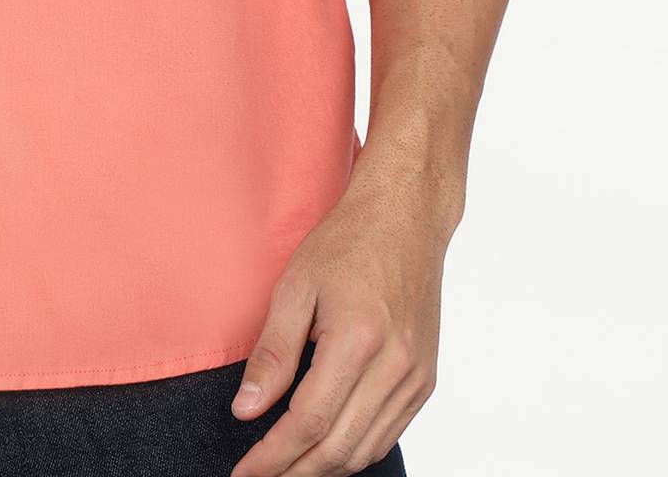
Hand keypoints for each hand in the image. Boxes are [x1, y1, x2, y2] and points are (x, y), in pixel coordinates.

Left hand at [227, 163, 450, 474]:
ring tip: (285, 466)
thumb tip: (246, 410)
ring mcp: (416, 377)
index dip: (272, 456)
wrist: (405, 217)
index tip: (242, 472)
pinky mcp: (425, 380)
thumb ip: (272, 352)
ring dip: (323, 468)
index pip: (309, 422)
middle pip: (339, 448)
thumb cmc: (346, 242)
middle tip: (257, 475)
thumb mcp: (295, 285)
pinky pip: (387, 433)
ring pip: (365, 449)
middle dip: (294, 471)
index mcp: (359, 340)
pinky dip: (354, 450)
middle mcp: (395, 367)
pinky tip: (325, 447)